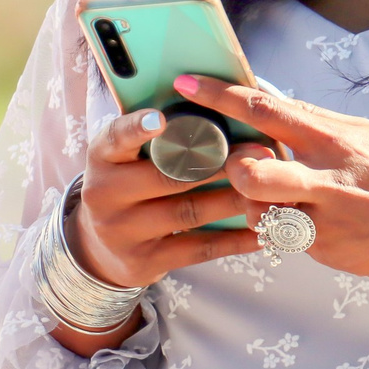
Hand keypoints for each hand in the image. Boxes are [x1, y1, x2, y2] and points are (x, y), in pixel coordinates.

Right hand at [71, 108, 280, 292]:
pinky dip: (233, 240)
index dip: (137, 129)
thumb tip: (214, 107)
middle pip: (166, 176)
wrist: (101, 246)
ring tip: (267, 189)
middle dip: (218, 164)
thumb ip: (157, 138)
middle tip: (259, 151)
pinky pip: (197, 249)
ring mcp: (122, 231)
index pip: (115, 138)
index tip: (161, 118)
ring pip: (188, 213)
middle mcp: (104, 194)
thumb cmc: (127, 185)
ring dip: (233, 200)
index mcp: (102, 158)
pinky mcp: (144, 261)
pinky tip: (261, 233)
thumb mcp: (126, 157)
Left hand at [172, 73, 368, 289]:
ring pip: (258, 210)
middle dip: (233, 170)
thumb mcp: (368, 136)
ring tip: (279, 199)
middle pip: (250, 171)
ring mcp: (329, 218)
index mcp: (336, 137)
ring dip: (254, 204)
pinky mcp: (331, 251)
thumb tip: (271, 99)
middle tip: (243, 168)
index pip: (266, 108)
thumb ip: (318, 122)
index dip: (219, 95)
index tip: (185, 83)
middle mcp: (329, 175)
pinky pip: (283, 238)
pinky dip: (282, 229)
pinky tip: (308, 223)